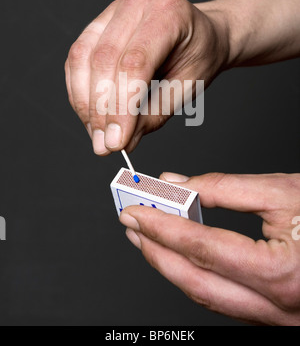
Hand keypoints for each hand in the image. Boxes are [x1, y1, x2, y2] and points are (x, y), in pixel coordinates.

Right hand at [65, 0, 228, 154]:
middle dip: (101, 110)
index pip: (135, 62)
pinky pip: (77, 57)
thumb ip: (155, 114)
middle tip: (104, 145)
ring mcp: (114, 10)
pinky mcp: (99, 23)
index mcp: (169, 13)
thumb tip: (121, 142)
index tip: (117, 142)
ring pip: (83, 58)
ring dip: (85, 103)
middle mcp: (138, 3)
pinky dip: (79, 90)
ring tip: (97, 134)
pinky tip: (90, 114)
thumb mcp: (189, 88)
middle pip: (104, 59)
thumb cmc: (200, 57)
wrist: (201, 34)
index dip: (122, 106)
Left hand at [119, 172, 299, 324]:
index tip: (135, 211)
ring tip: (148, 236)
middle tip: (131, 224)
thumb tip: (178, 184)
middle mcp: (279, 307)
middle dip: (156, 251)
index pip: (203, 249)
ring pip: (206, 296)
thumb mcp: (284, 191)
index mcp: (283, 274)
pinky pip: (224, 299)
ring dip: (172, 265)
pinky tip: (182, 255)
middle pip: (196, 282)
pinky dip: (197, 275)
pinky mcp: (273, 315)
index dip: (163, 227)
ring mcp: (276, 318)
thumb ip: (225, 188)